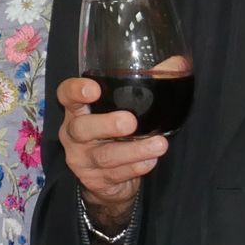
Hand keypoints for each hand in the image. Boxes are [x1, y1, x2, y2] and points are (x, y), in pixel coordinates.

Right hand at [53, 75, 167, 227]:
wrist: (106, 178)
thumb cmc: (114, 132)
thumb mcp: (123, 108)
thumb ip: (145, 85)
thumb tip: (177, 63)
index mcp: (77, 110)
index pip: (66, 95)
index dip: (75, 91)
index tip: (93, 88)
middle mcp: (73, 134)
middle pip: (81, 128)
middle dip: (106, 125)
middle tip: (130, 122)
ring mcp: (81, 159)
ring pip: (104, 156)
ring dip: (133, 150)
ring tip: (158, 145)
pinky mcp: (94, 180)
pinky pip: (115, 175)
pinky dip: (136, 167)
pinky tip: (150, 161)